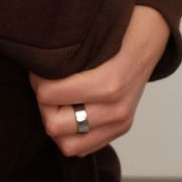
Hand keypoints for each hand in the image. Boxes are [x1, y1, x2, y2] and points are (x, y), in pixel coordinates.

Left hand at [27, 5, 170, 155]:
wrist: (148, 39)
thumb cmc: (116, 34)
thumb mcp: (90, 39)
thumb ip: (65, 56)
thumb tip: (33, 62)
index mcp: (107, 84)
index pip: (48, 95)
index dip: (37, 79)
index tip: (40, 68)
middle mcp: (115, 109)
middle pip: (54, 126)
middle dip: (44, 105)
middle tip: (46, 85)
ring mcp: (120, 123)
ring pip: (67, 144)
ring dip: (56, 122)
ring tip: (57, 100)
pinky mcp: (121, 129)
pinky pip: (83, 147)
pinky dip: (71, 133)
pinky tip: (70, 110)